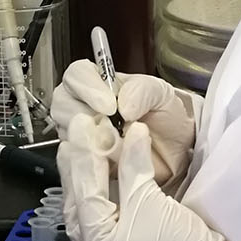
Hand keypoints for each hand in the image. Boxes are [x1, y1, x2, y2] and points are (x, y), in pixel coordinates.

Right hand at [51, 62, 197, 189]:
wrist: (177, 154)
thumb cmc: (165, 120)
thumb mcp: (162, 94)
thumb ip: (143, 90)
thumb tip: (123, 105)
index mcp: (98, 84)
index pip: (76, 75)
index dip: (87, 88)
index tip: (110, 105)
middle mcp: (83, 108)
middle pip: (63, 105)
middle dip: (87, 118)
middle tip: (114, 130)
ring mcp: (81, 137)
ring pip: (68, 136)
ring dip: (93, 143)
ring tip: (120, 147)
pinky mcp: (85, 164)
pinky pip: (77, 164)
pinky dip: (95, 165)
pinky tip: (113, 164)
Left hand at [58, 116, 240, 240]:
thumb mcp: (151, 201)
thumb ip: (134, 165)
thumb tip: (133, 129)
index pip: (84, 193)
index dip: (84, 157)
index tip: (83, 126)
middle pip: (77, 202)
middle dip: (76, 167)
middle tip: (74, 133)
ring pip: (84, 208)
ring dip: (82, 178)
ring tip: (79, 148)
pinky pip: (98, 214)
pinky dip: (96, 191)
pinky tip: (95, 172)